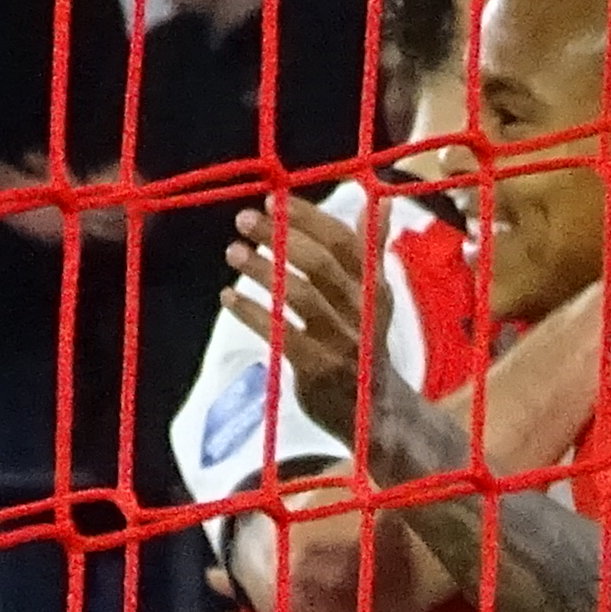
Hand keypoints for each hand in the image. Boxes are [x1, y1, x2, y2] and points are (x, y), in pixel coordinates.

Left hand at [233, 194, 383, 439]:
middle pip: (321, 265)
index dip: (307, 218)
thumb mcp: (376, 296)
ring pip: (300, 296)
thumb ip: (373, 249)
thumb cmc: (365, 342)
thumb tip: (383, 201)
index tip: (272, 200)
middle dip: (280, 237)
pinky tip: (228, 295)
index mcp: (374, 285)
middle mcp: (363, 310)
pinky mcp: (318, 369)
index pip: (343, 241)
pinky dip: (251, 313)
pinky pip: (280, 334)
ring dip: (262, 270)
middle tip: (243, 219)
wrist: (376, 412)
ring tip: (232, 251)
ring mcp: (342, 341)